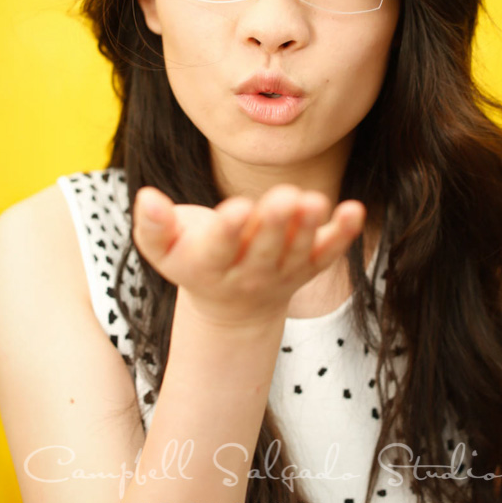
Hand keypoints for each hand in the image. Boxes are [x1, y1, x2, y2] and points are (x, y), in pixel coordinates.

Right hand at [132, 183, 365, 327]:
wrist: (230, 305)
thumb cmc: (193, 258)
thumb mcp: (163, 248)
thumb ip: (153, 225)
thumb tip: (147, 197)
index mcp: (209, 267)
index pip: (219, 250)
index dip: (229, 231)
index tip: (238, 208)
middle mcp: (248, 275)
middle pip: (264, 251)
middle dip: (275, 225)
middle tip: (285, 197)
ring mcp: (282, 273)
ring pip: (298, 252)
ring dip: (309, 228)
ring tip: (315, 201)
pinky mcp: (309, 266)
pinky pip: (329, 252)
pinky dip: (343, 234)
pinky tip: (355, 210)